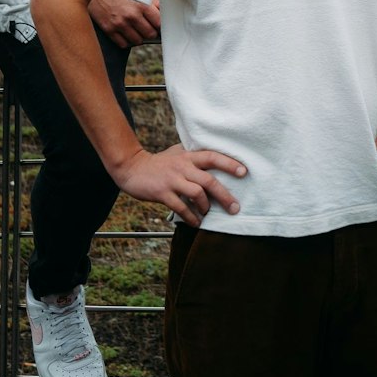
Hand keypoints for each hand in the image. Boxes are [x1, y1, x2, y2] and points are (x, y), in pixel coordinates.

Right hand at [90, 0, 161, 48]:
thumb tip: (163, 6)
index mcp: (141, 4)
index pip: (160, 23)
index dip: (160, 24)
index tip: (157, 23)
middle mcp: (132, 15)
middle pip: (150, 34)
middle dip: (150, 31)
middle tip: (147, 26)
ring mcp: (120, 24)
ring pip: (138, 41)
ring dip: (138, 36)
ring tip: (135, 29)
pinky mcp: (109, 30)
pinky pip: (124, 44)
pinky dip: (126, 40)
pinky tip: (125, 32)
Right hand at [113, 144, 245, 226]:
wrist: (132, 168)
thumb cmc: (159, 162)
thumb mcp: (177, 153)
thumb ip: (194, 157)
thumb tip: (216, 162)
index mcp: (188, 156)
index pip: (212, 157)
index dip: (229, 164)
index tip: (244, 172)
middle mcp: (182, 167)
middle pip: (209, 181)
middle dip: (224, 196)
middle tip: (235, 208)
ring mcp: (172, 180)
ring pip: (197, 194)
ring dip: (206, 207)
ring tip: (208, 214)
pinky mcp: (162, 193)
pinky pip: (181, 207)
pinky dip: (191, 217)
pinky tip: (196, 222)